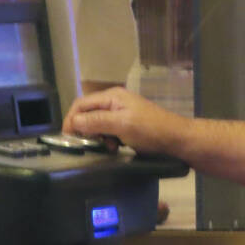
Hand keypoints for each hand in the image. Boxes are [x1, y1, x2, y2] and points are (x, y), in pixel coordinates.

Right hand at [62, 87, 185, 154]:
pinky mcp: (127, 125)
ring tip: (107, 147)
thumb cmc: (150, 130)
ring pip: (97, 124)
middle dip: (85, 130)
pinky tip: (115, 148)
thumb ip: (96, 121)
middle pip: (88, 113)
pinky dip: (108, 140)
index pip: (81, 104)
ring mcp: (121, 113)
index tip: (68, 139)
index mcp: (112, 96)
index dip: (71, 120)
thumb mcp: (121, 125)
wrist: (177, 139)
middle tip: (89, 145)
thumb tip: (73, 122)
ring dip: (98, 137)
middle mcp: (114, 101)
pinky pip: (108, 131)